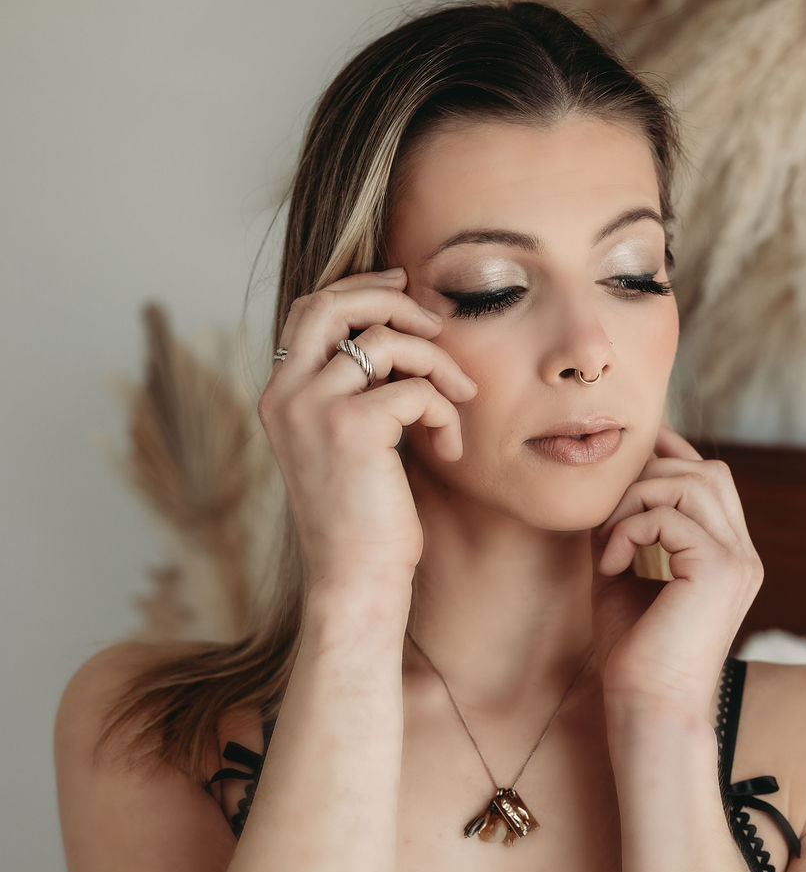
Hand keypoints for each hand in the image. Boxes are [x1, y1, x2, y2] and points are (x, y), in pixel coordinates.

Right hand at [258, 267, 477, 590]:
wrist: (355, 580)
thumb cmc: (363, 519)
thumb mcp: (347, 443)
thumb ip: (354, 390)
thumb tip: (397, 333)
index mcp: (279, 396)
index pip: (311, 309)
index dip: (360, 291)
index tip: (404, 291)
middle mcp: (286, 396)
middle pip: (335, 304)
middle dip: (395, 303)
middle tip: (438, 327)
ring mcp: (314, 409)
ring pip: (386, 342)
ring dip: (438, 364)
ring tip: (460, 401)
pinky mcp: (353, 429)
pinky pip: (416, 389)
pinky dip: (445, 413)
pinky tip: (450, 452)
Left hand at [589, 427, 762, 714]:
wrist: (648, 708)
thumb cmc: (634, 654)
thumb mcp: (624, 575)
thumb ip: (626, 529)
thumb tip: (609, 486)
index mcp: (728, 557)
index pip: (712, 480)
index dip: (671, 456)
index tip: (627, 458)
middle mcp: (743, 555)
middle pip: (707, 472)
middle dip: (648, 478)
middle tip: (609, 517)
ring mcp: (738, 561)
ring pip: (691, 484)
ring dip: (636, 502)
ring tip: (609, 544)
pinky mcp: (719, 569)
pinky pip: (668, 517)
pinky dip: (629, 531)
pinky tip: (612, 566)